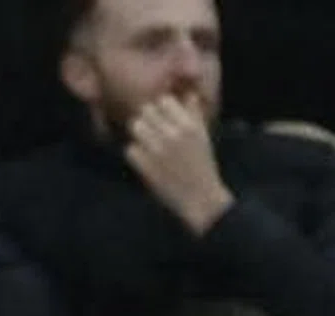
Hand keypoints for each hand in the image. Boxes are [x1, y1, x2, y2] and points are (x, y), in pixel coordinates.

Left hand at [125, 94, 234, 234]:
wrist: (202, 202)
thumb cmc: (203, 168)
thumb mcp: (204, 138)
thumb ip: (194, 114)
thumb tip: (188, 93)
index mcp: (189, 126)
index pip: (163, 101)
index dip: (162, 110)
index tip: (165, 122)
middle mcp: (173, 134)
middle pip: (146, 111)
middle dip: (149, 122)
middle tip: (155, 136)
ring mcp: (157, 150)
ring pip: (135, 127)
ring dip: (140, 136)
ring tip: (149, 148)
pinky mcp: (145, 166)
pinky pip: (130, 149)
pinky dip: (136, 156)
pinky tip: (147, 164)